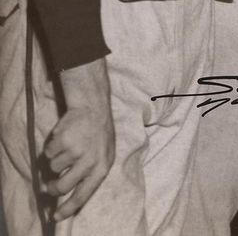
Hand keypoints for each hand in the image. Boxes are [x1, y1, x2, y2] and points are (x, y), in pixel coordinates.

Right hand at [43, 58, 114, 220]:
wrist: (94, 108)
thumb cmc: (98, 135)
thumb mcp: (103, 155)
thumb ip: (89, 173)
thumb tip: (68, 195)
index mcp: (102, 166)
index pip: (84, 194)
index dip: (68, 207)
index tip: (56, 216)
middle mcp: (90, 161)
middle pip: (61, 187)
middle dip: (52, 188)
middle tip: (49, 185)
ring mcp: (76, 151)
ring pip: (53, 169)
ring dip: (55, 160)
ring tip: (66, 148)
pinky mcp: (63, 142)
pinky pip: (48, 154)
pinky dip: (51, 148)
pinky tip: (63, 138)